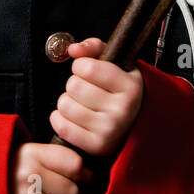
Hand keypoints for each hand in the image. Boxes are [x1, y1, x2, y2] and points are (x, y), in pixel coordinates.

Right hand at [9, 140, 93, 193]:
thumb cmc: (13, 170)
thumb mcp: (32, 154)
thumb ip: (60, 158)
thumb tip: (88, 176)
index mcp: (33, 153)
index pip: (75, 165)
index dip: (78, 173)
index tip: (70, 176)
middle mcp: (27, 174)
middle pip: (71, 191)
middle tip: (51, 192)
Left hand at [49, 37, 143, 158]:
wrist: (134, 126)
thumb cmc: (120, 92)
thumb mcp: (116, 65)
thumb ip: (94, 48)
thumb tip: (73, 49)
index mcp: (131, 87)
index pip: (88, 68)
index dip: (81, 66)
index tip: (88, 71)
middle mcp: (123, 110)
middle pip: (74, 86)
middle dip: (74, 84)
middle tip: (85, 89)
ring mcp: (111, 130)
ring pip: (65, 105)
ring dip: (67, 101)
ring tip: (81, 103)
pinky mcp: (97, 146)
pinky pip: (62, 127)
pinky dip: (60, 119)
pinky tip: (72, 117)